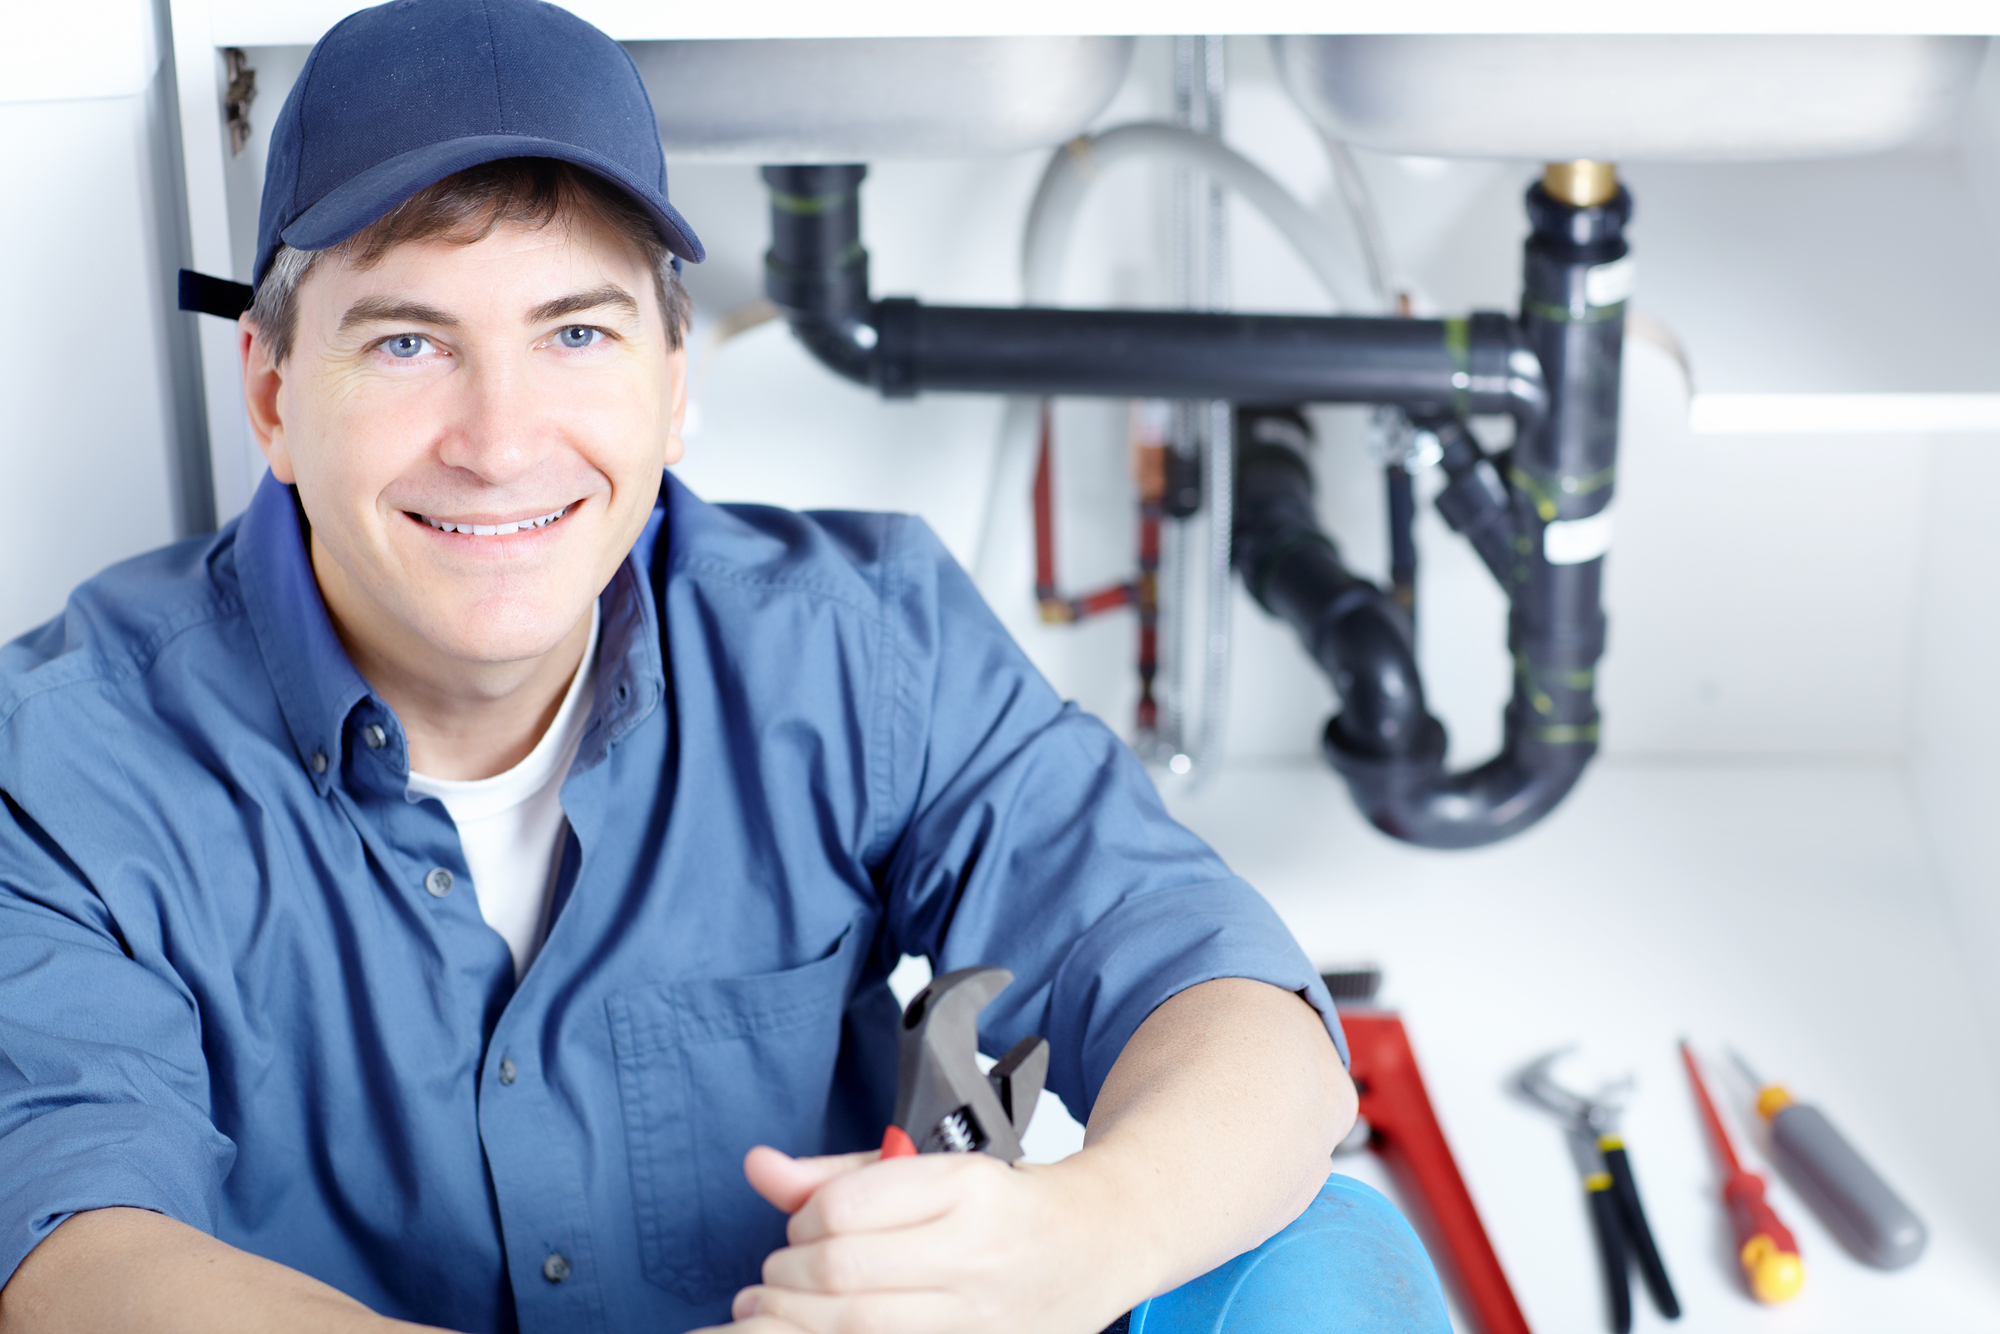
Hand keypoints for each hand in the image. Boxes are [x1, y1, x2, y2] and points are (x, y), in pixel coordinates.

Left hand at [697, 1144, 1147, 1333]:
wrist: (1097, 1245)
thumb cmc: (1007, 1203)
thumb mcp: (929, 1167)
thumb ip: (836, 1174)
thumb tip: (757, 1168)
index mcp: (967, 1189)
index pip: (843, 1209)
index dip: (801, 1221)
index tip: (801, 1228)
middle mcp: (978, 1254)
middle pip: (841, 1274)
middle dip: (786, 1278)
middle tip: (778, 1276)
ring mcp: (982, 1319)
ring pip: (855, 1327)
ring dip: (796, 1321)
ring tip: (780, 1310)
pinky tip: (821, 1333)